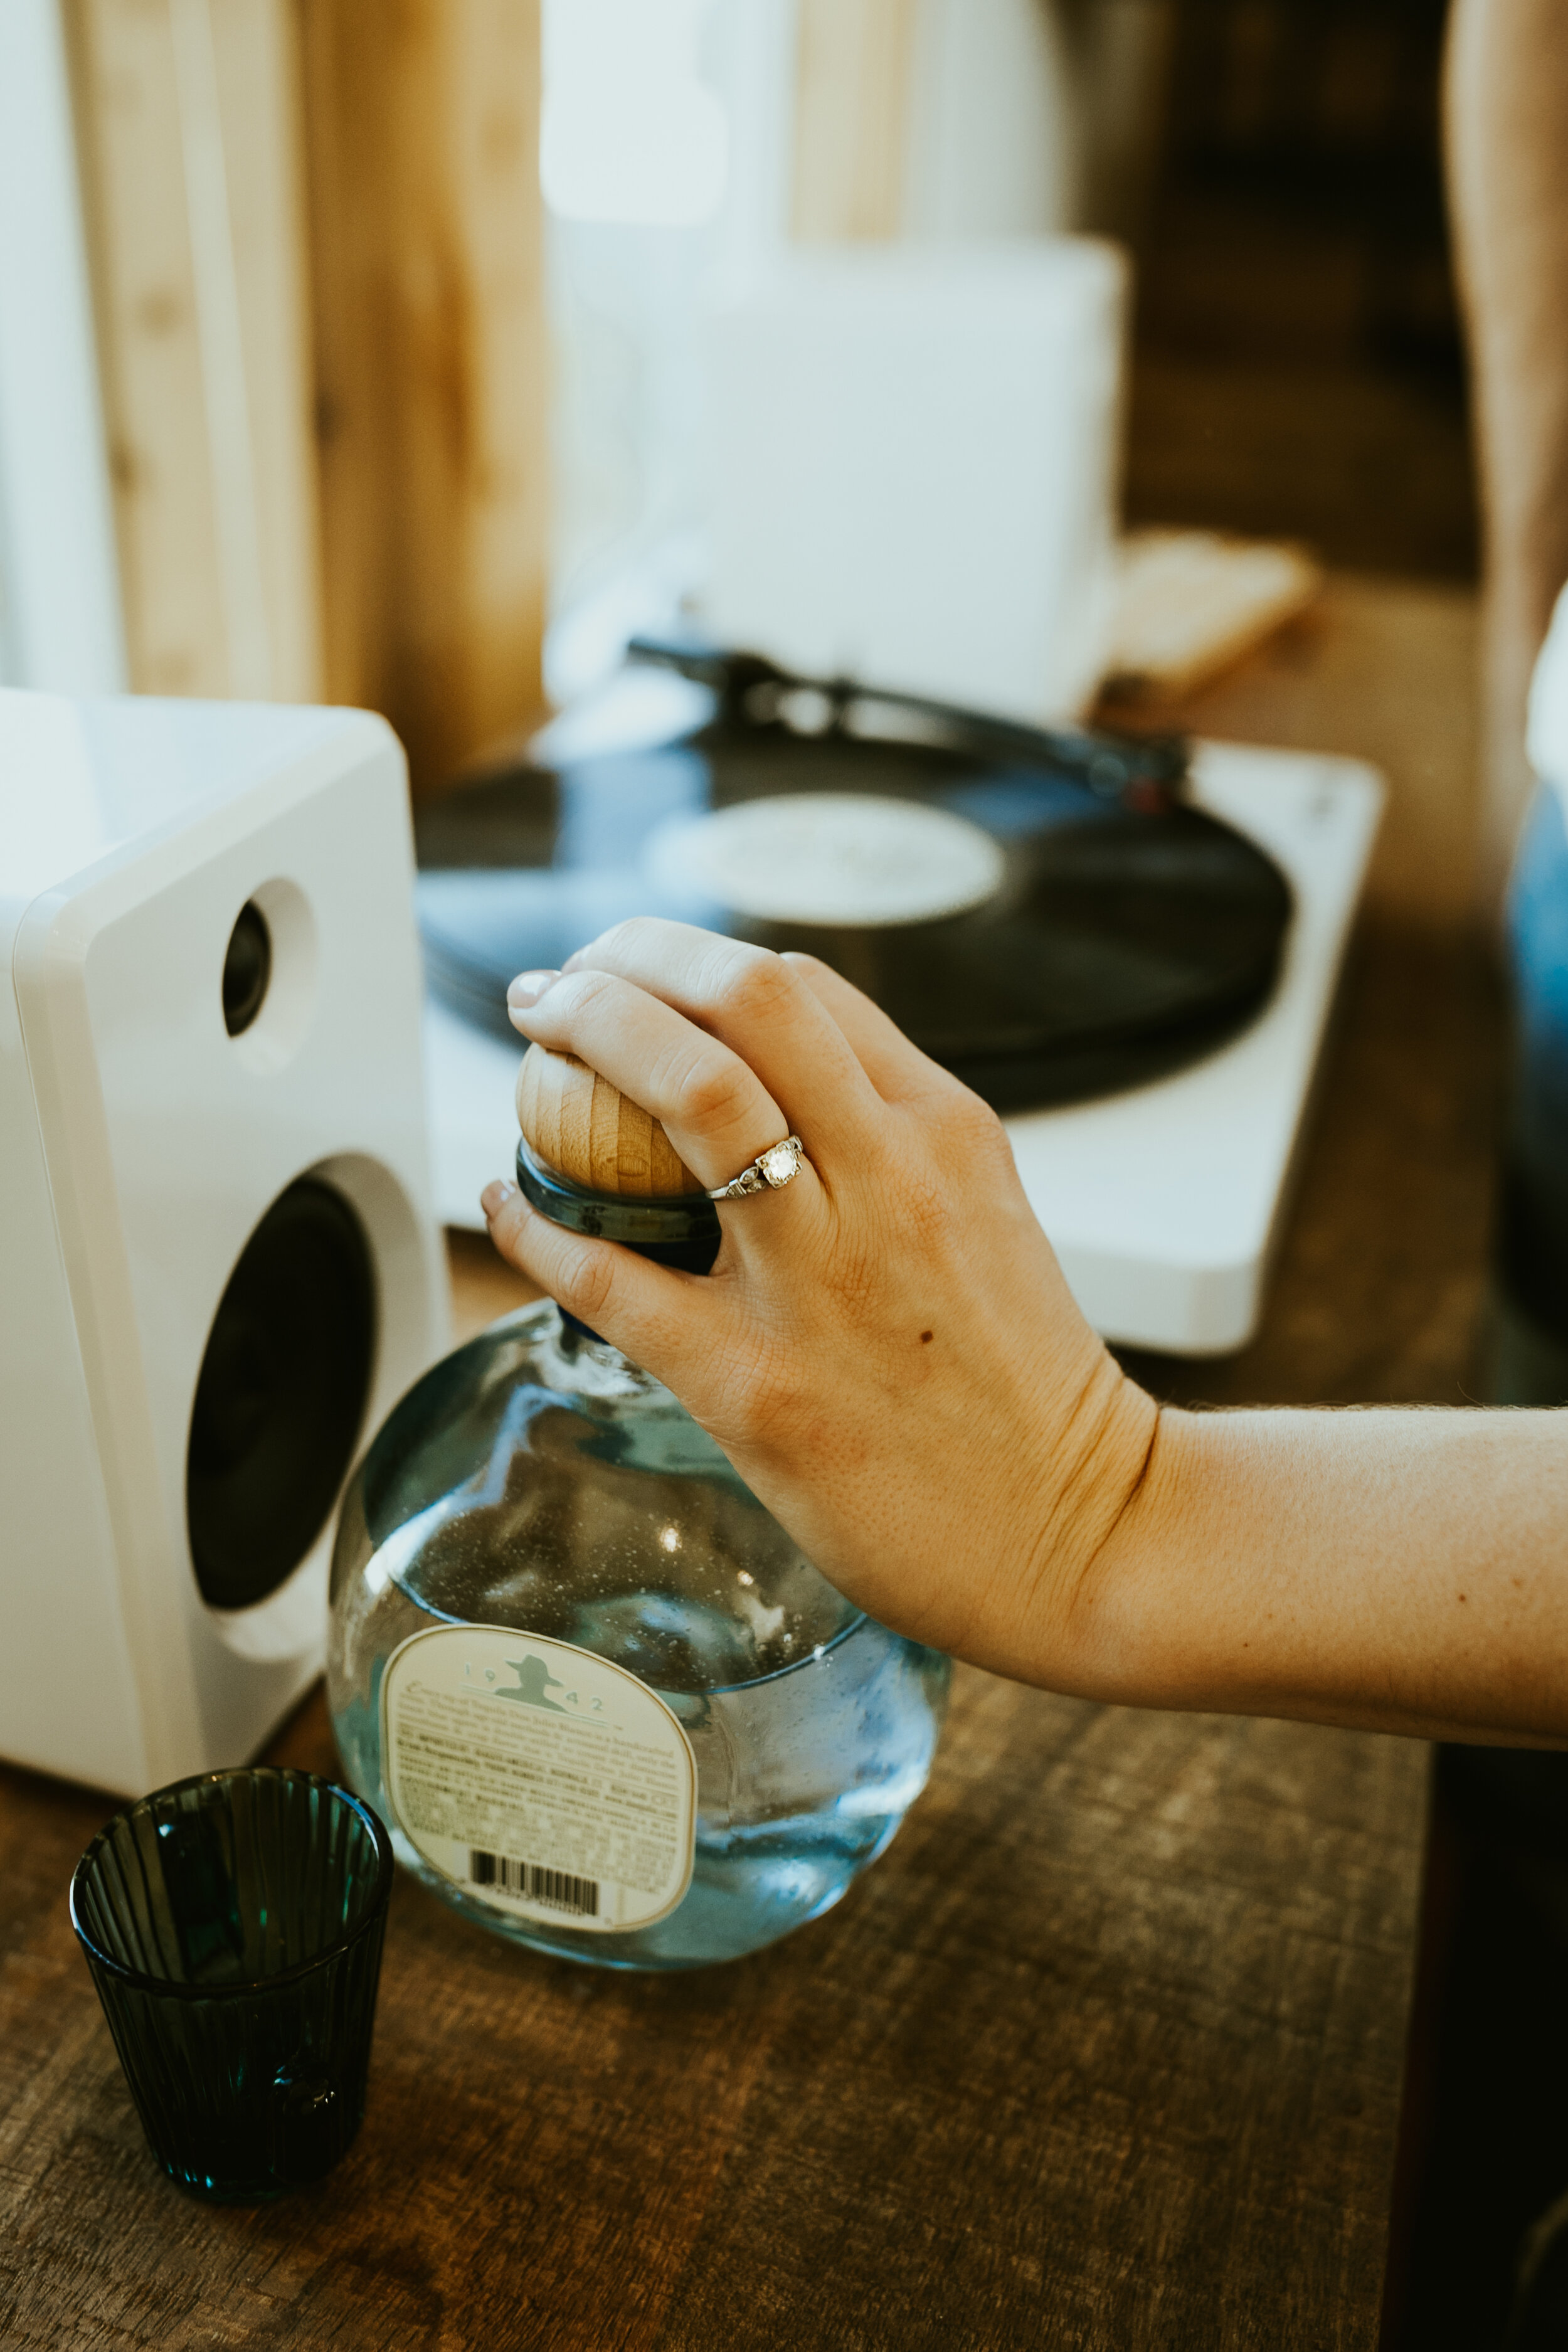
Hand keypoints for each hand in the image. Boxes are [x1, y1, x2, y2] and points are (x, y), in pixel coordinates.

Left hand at [481, 919, 1157, 1686]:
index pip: (801, 988)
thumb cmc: (1024, 1386)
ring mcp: (824, 1275)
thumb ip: (889, 1143)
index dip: (691, 961)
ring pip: (689, 1090)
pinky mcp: (757, 1383)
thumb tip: (770, 1090)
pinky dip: (538, 1226)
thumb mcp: (982, 1213)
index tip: (633, 973)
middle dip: (626, 962)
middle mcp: (892, 1177)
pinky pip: (613, 1277)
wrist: (1083, 1533)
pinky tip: (508, 1202)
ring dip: (586, 1035)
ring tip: (533, 1035)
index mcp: (947, 1130)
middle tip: (559, 985)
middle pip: (745, 997)